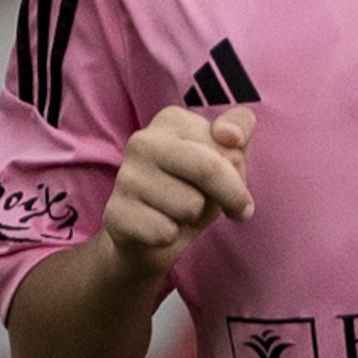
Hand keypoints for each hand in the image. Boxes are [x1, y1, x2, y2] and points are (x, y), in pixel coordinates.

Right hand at [102, 107, 253, 281]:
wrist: (150, 236)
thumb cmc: (194, 190)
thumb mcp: (229, 157)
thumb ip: (240, 127)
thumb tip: (229, 135)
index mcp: (172, 120)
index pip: (226, 146)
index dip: (240, 178)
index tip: (238, 192)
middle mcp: (143, 141)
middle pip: (207, 168)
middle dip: (229, 197)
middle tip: (231, 210)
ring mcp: (126, 176)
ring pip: (190, 206)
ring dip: (193, 218)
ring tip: (179, 213)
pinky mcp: (116, 212)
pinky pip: (166, 232)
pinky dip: (171, 237)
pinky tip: (159, 227)